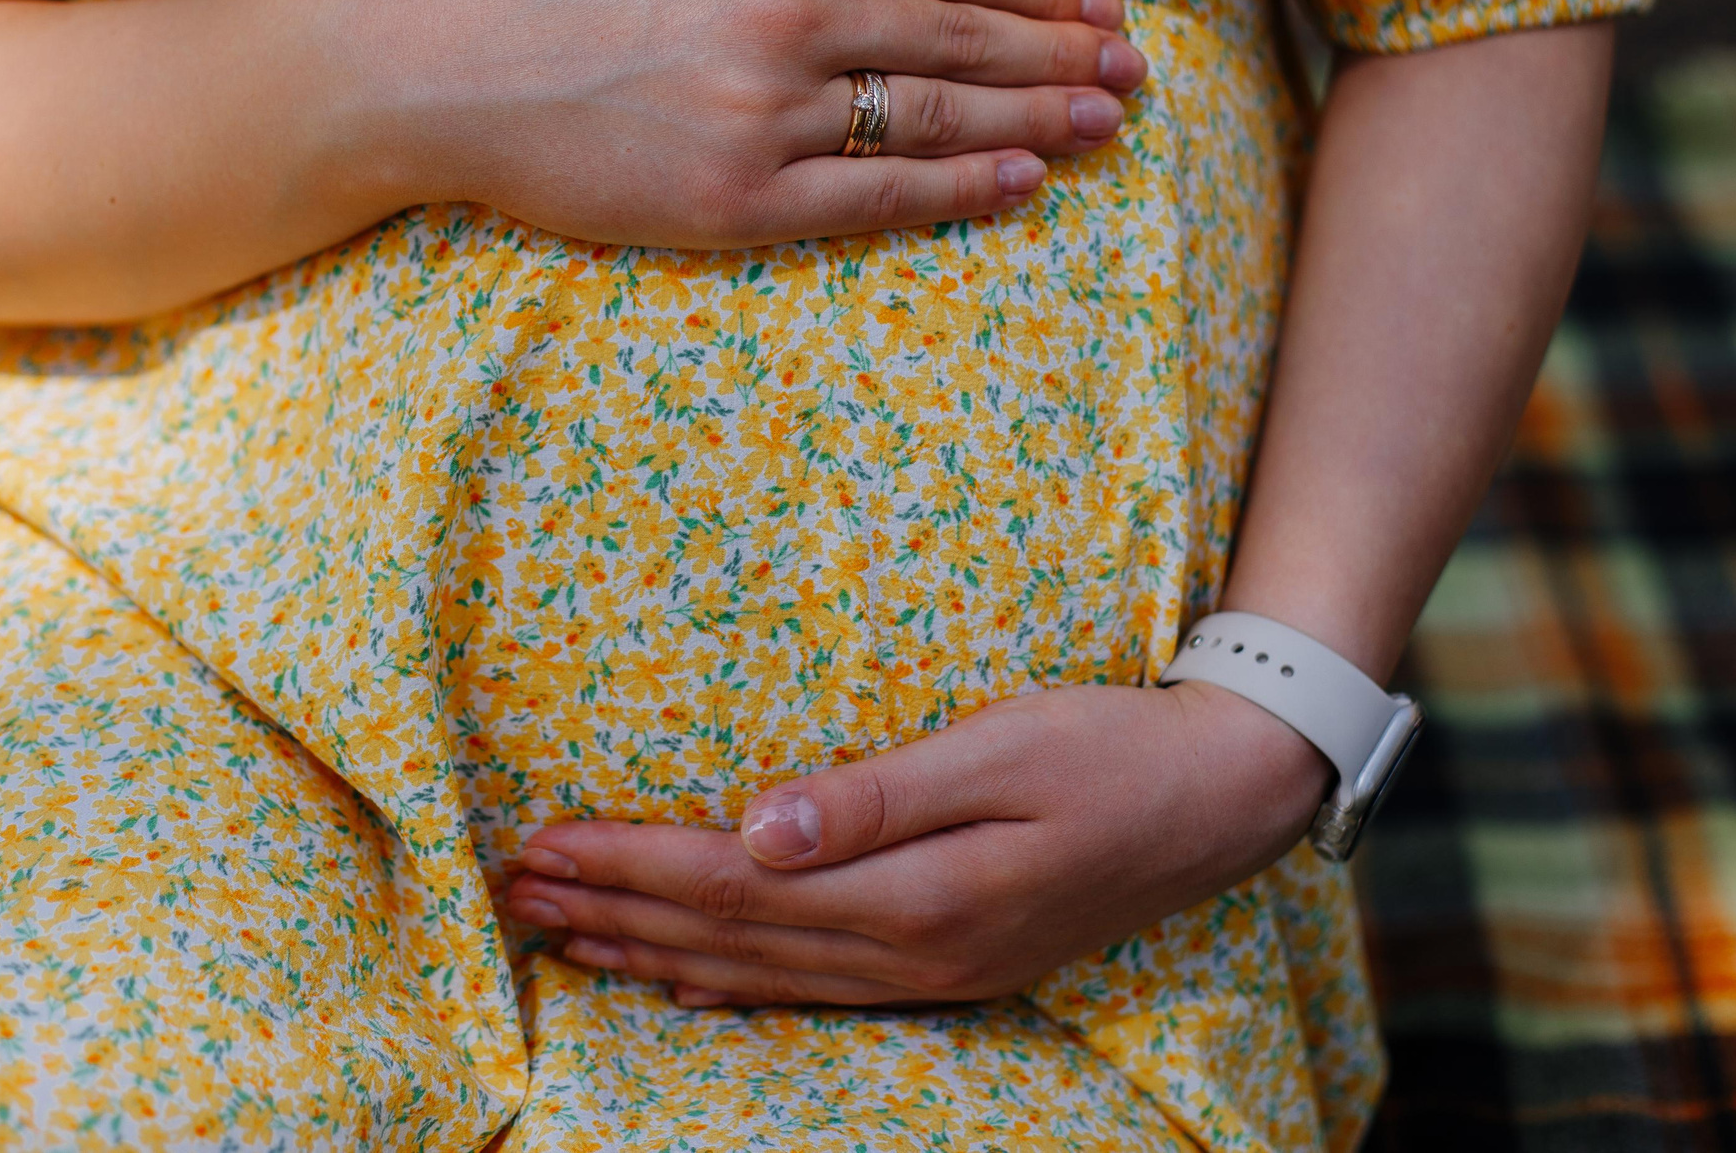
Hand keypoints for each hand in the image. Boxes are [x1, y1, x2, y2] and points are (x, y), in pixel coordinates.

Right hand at [383, 0, 1145, 248]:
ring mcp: (763, 117)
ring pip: (933, 118)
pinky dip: (958, 188)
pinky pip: (872, 198)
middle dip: (1061, 55)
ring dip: (1036, 120)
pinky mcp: (733, 203)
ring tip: (1107, 124)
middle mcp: (787, 20)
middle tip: (1134, 70)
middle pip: (962, 38)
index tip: (1100, 3)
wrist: (437, 65)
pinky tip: (1023, 182)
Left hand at [501, 680, 1331, 1005]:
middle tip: (510, 890)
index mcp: (918, 896)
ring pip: (756, 975)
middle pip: (727, 937)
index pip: (733, 887)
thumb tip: (755, 827)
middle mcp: (912, 953)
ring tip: (560, 934)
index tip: (542, 843)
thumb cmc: (1112, 747)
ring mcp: (931, 973)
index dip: (630, 866)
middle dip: (611, 912)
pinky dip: (724, 982)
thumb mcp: (1004, 747)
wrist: (1225, 798)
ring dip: (649, 952)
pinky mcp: (948, 965)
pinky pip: (805, 989)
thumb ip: (877, 794)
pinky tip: (678, 976)